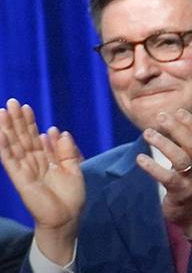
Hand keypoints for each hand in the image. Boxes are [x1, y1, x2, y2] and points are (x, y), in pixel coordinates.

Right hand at [0, 99, 83, 264]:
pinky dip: (3, 147)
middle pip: (22, 136)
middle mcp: (32, 161)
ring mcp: (23, 168)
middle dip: (16, 119)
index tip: (26, 107)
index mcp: (45, 159)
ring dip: (7, 128)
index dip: (30, 122)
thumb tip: (58, 131)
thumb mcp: (74, 170)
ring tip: (1, 111)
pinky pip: (9, 160)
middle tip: (11, 102)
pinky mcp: (18, 177)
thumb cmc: (71, 198)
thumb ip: (67, 152)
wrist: (66, 219)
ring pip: (13, 144)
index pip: (35, 136)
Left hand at [136, 107, 191, 233]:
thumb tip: (170, 117)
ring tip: (147, 132)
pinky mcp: (182, 193)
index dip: (190, 124)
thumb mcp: (186, 161)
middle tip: (161, 116)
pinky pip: (168, 179)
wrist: (190, 215)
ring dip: (164, 144)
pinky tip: (140, 159)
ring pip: (182, 160)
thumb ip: (181, 143)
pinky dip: (154, 168)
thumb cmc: (186, 182)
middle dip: (178, 129)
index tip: (178, 111)